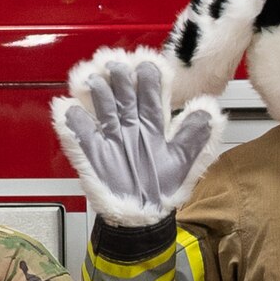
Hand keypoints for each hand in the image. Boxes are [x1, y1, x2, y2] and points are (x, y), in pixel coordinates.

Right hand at [52, 48, 222, 226]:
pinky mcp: (91, 151)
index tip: (147, 65)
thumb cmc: (162, 187)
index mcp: (153, 122)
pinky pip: (80, 132)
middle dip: (119, 76)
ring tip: (94, 80)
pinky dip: (74, 121)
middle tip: (116, 65)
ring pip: (101, 105)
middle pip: (123, 92)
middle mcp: (130, 124)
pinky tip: (72, 110)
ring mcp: (110, 135)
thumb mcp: (184, 160)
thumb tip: (207, 108)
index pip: (150, 91)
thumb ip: (194, 134)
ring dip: (97, 91)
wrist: (142, 215)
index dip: (148, 77)